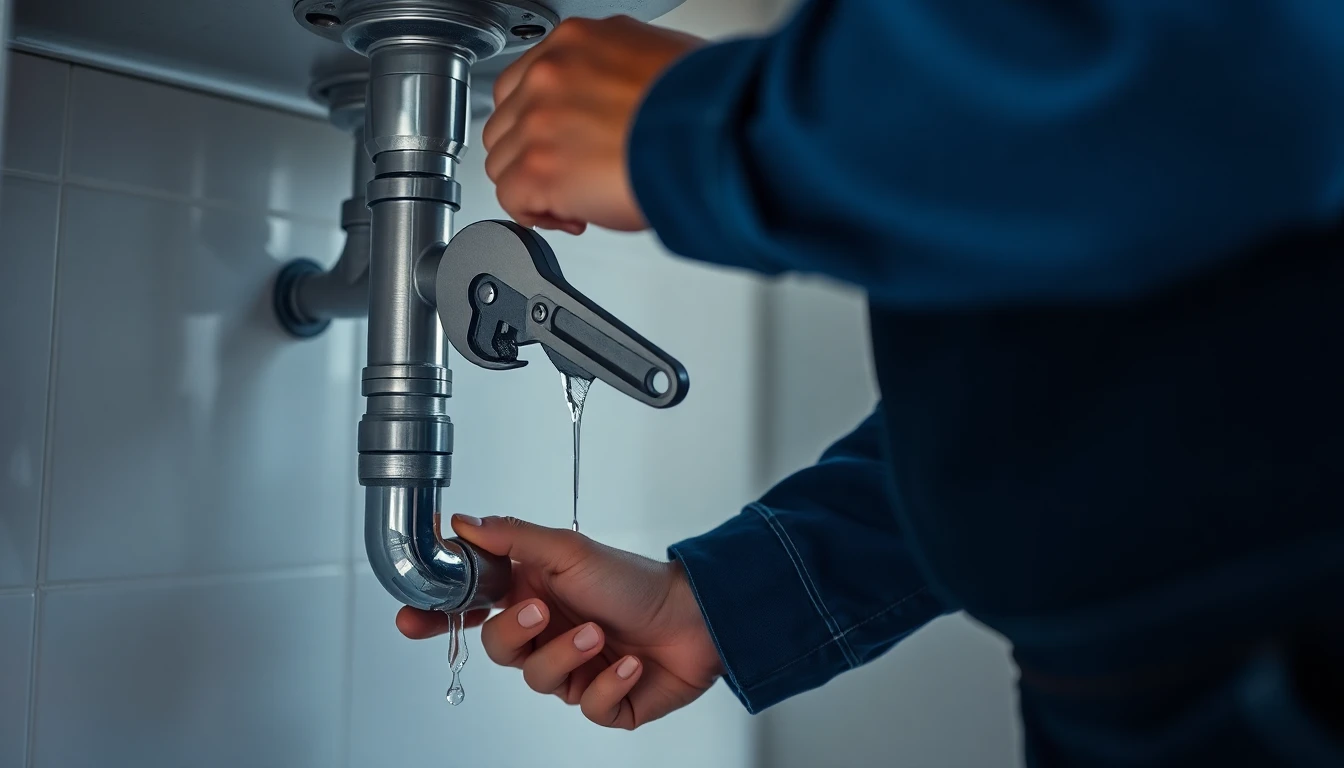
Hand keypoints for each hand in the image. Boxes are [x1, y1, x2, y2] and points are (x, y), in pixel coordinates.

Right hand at [396, 515, 723, 728]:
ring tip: (600, 633)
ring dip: (569, 654)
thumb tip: (464, 522)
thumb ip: (512, 538)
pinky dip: (609, 683)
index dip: (438, 614)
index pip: (471, 606)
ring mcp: (574, 669)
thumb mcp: (570, 550)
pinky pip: (587, 708)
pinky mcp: (603, 700)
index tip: (410, 617)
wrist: (698, 616)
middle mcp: (548, 631)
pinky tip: (628, 662)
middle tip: (541, 612)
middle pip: (496, 647)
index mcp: (533, 591)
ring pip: (538, 679)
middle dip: (515, 633)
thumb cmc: (636, 579)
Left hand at [481, 16, 703, 234]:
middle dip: (533, 153)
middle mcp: (552, 73)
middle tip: (570, 174)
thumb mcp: (656, 59)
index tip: (561, 140)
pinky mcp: (539, 168)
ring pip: (503, 162)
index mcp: (577, 40)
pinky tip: (571, 215)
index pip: (527, 80)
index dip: (542, 119)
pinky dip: (536, 214)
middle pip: (506, 121)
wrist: (714, 138)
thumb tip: (617, 106)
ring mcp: (539, 119)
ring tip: (575, 198)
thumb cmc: (704, 107)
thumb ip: (615, 76)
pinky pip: (511, 199)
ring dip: (534, 185)